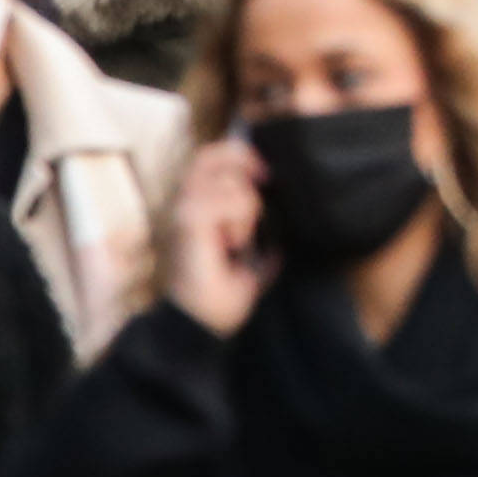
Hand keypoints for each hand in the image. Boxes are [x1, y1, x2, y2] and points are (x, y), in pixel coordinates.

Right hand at [157, 136, 277, 337]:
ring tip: (241, 237)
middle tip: (264, 188)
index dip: (242, 154)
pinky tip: (232, 245)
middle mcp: (185, 201)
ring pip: (226, 180)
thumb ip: (270, 228)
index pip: (213, 155)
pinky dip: (238, 220)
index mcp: (199, 203)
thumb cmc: (226, 289)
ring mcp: (181, 211)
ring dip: (247, 206)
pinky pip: (223, 202)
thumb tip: (296, 210)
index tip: (269, 175)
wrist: (202, 322)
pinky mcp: (185, 224)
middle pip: (211, 154)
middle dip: (244, 165)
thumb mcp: (258, 252)